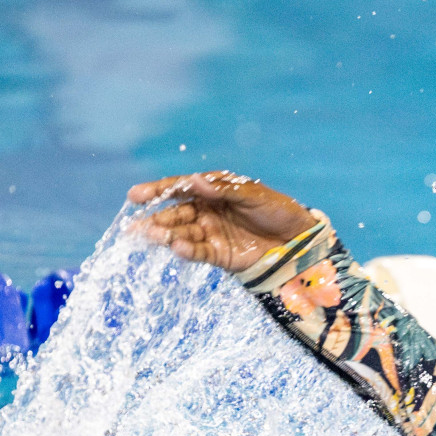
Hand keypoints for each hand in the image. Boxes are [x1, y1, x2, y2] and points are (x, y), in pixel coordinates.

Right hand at [127, 171, 319, 273]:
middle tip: (138, 224)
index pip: (180, 189)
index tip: (136, 195)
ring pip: (182, 233)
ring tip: (151, 236)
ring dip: (166, 235)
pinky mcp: (219, 255)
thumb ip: (224, 190)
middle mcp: (207, 212)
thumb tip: (193, 181)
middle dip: (157, 218)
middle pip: (176, 213)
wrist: (299, 240)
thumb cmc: (278, 210)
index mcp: (212, 191)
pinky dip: (187, 251)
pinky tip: (177, 248)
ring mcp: (211, 233)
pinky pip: (199, 252)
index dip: (158, 191)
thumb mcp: (253, 195)